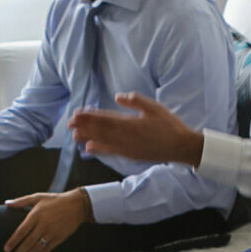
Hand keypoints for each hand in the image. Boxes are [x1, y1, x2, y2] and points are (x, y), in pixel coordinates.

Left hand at [0, 189, 92, 251]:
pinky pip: (48, 249)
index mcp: (36, 214)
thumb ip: (22, 201)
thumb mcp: (38, 197)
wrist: (77, 205)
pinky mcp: (59, 238)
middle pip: (28, 242)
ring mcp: (52, 232)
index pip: (22, 230)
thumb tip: (7, 203)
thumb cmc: (55, 200)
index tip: (6, 249)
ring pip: (37, 248)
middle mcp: (44, 224)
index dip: (13, 241)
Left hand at [70, 93, 202, 165]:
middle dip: (84, 126)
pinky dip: (99, 149)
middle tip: (69, 124)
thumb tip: (118, 96)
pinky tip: (89, 148)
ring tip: (73, 135)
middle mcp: (125, 136)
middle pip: (100, 130)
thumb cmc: (169, 125)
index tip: (77, 113)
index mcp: (130, 122)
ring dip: (87, 137)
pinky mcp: (131, 155)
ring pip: (102, 141)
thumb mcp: (154, 107)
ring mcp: (127, 147)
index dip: (89, 116)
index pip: (104, 118)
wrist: (181, 147)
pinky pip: (111, 151)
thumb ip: (135, 101)